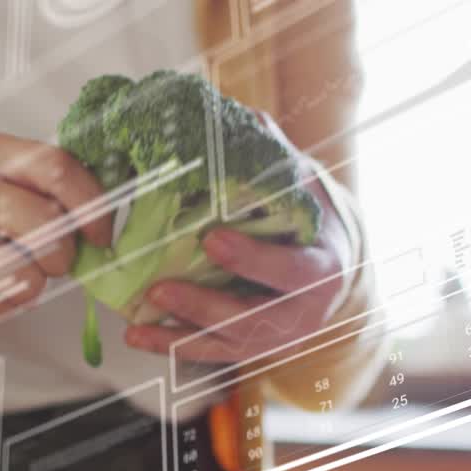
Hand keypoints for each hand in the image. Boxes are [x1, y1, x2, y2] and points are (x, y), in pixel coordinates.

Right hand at [0, 132, 111, 329]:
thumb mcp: (17, 190)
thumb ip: (58, 191)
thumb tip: (108, 211)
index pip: (57, 168)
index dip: (91, 205)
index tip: (101, 235)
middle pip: (48, 224)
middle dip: (63, 255)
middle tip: (53, 261)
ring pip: (26, 273)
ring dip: (33, 284)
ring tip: (14, 274)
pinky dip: (5, 305)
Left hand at [124, 173, 351, 363]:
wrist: (331, 267)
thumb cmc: (308, 221)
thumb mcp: (303, 187)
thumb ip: (275, 157)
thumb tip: (243, 116)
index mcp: (322, 268)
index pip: (291, 271)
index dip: (253, 260)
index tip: (212, 239)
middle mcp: (303, 314)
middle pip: (253, 319)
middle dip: (205, 307)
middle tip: (159, 289)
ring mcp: (276, 338)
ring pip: (227, 343)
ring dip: (181, 332)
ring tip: (139, 319)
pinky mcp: (252, 351)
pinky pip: (210, 354)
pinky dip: (172, 346)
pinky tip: (139, 336)